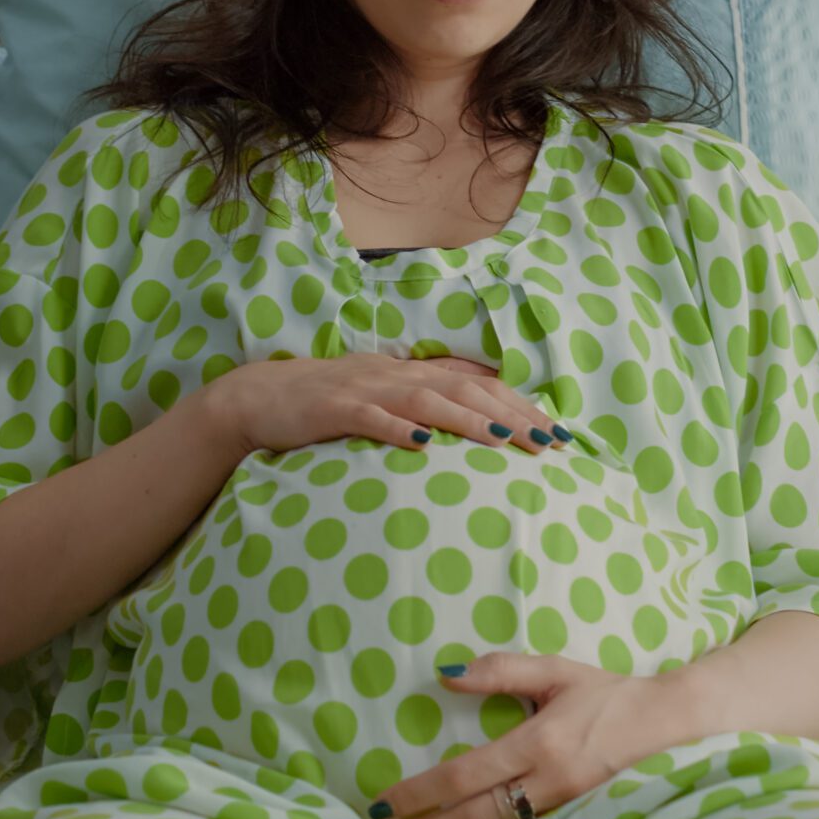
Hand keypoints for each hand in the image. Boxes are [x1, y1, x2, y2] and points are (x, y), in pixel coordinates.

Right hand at [202, 354, 571, 455]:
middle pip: (464, 389)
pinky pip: (370, 418)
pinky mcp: (334, 410)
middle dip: (510, 413)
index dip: (519, 404)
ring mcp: (366, 390)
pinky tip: (422, 445)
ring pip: (426, 399)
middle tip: (549, 441)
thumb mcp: (385, 394)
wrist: (262, 397)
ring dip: (468, 420)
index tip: (557, 431)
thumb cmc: (329, 403)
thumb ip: (429, 397)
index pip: (478, 384)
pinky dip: (398, 429)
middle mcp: (396, 375)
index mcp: (411, 372)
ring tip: (504, 439)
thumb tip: (482, 404)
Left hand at [364, 652, 690, 818]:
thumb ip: (502, 670)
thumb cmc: (612, 696)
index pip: (466, 775)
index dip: (421, 793)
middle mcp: (549, 785)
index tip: (386, 801)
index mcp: (540, 743)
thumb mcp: (558, 671)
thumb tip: (447, 673)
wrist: (675, 728)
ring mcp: (564, 814)